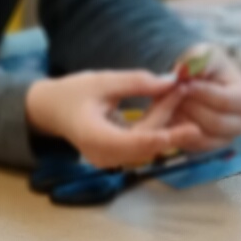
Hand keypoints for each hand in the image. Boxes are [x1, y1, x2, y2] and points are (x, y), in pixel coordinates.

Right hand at [24, 69, 189, 169]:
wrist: (52, 111)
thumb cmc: (72, 93)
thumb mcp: (102, 81)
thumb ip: (135, 82)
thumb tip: (170, 81)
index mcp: (94, 138)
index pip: (133, 143)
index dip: (162, 136)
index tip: (189, 127)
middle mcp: (104, 155)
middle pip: (145, 142)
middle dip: (166, 116)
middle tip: (183, 89)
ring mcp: (111, 159)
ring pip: (147, 144)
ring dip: (164, 120)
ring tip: (177, 92)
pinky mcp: (117, 156)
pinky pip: (142, 143)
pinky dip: (156, 125)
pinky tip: (166, 103)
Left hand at [167, 53, 240, 150]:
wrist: (196, 82)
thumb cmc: (205, 65)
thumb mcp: (204, 54)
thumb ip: (200, 59)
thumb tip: (192, 72)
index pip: (226, 102)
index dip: (202, 93)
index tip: (183, 83)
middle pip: (214, 122)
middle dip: (191, 106)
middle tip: (174, 93)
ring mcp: (226, 138)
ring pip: (201, 135)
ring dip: (183, 118)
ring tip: (172, 101)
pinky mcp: (208, 147)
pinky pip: (191, 145)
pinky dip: (178, 130)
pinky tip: (171, 113)